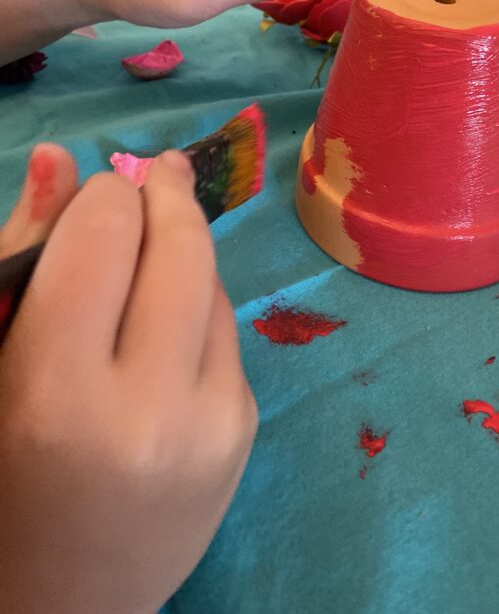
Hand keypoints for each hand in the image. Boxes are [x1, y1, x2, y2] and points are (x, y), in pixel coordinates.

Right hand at [0, 149, 256, 613]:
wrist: (64, 596)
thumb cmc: (3, 474)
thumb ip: (21, 255)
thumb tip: (59, 157)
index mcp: (59, 394)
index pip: (105, 235)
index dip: (102, 194)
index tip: (95, 193)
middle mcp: (151, 408)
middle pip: (183, 246)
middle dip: (167, 194)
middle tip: (156, 172)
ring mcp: (213, 423)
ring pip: (214, 282)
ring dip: (186, 249)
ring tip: (154, 248)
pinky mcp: (246, 432)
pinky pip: (228, 331)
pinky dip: (200, 305)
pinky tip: (168, 320)